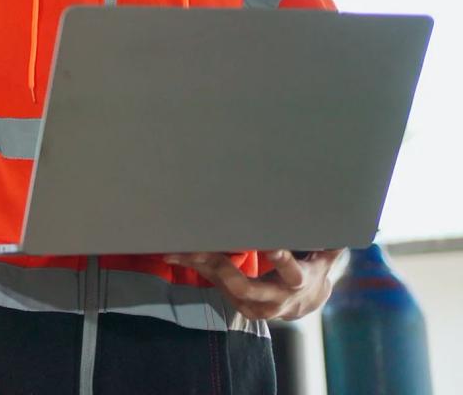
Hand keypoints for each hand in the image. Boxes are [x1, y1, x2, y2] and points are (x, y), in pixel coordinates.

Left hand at [163, 249, 343, 320]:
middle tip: (204, 248)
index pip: (290, 272)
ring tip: (177, 250)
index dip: (280, 260)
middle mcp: (275, 299)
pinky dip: (198, 268)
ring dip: (202, 268)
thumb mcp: (325, 257)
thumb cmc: (312, 270)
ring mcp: (254, 305)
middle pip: (247, 287)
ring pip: (224, 288)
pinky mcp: (238, 303)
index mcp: (298, 282)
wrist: (305, 304)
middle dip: (225, 269)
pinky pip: (215, 285)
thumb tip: (347, 217)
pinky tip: (176, 253)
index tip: (270, 245)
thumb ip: (330, 239)